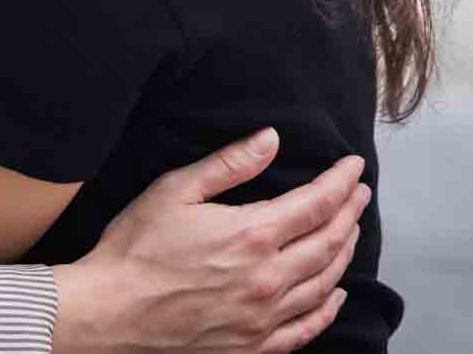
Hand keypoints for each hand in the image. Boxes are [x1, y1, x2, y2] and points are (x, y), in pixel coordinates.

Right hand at [52, 129, 369, 353]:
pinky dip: (328, 309)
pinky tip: (335, 294)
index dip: (340, 182)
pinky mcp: (254, 344)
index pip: (316, 204)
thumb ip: (229, 164)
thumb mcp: (175, 190)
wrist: (111, 310)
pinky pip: (306, 328)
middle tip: (360, 193)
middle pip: (329, 242)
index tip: (353, 166)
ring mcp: (265, 316)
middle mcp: (268, 278)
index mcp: (251, 235)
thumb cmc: (136, 248)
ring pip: (325, 283)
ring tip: (352, 231)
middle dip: (350, 213)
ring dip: (345, 254)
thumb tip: (271, 138)